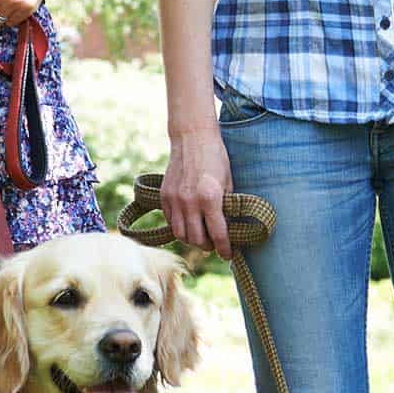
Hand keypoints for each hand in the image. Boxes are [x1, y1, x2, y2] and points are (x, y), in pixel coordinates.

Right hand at [160, 125, 232, 257]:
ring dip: (192, 240)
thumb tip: (229, 229)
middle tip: (214, 244)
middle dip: (208, 246)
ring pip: (181, 235)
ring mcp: (174, 200)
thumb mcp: (228, 182)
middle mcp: (190, 202)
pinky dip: (180, 228)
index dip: (225, 249)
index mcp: (210, 198)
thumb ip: (227, 206)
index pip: (218, 235)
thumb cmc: (215, 157)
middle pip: (197, 240)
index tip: (229, 255)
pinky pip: (171, 222)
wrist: (192, 137)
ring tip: (201, 236)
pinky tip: (189, 224)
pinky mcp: (164, 196)